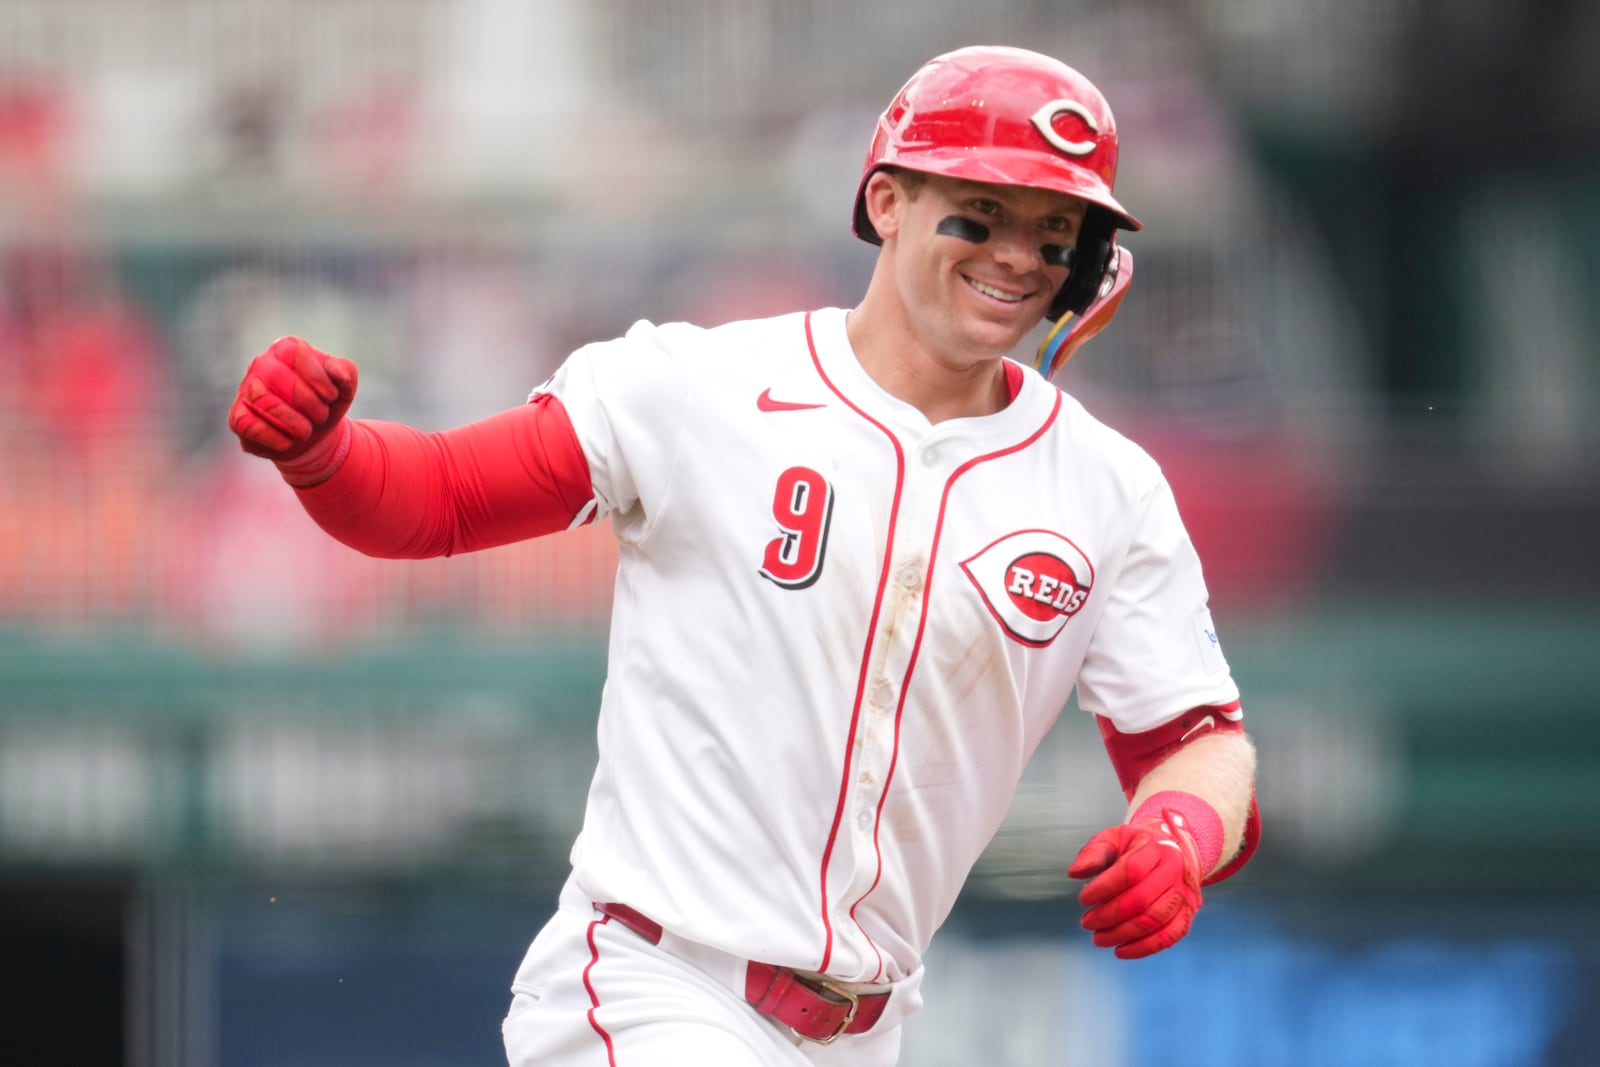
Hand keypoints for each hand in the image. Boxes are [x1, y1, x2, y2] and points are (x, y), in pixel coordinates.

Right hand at [228, 337, 358, 462]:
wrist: (314, 435)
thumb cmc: (326, 403)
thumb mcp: (344, 387)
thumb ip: (345, 372)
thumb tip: (338, 373)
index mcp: (286, 349)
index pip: (293, 352)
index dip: (316, 376)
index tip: (331, 396)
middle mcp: (261, 364)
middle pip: (274, 373)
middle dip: (305, 400)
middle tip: (321, 416)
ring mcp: (246, 390)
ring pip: (259, 398)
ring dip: (290, 420)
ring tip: (306, 431)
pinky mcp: (237, 417)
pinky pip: (246, 423)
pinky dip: (273, 436)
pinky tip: (289, 441)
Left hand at [1067, 807, 1201, 958]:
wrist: (1176, 852)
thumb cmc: (1138, 847)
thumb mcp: (1114, 838)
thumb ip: (1094, 852)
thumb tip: (1075, 873)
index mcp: (1156, 848)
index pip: (1131, 870)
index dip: (1105, 887)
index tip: (1083, 899)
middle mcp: (1175, 871)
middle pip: (1142, 898)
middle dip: (1110, 915)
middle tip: (1087, 923)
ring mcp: (1184, 894)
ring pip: (1154, 920)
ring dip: (1122, 934)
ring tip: (1099, 938)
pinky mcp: (1188, 914)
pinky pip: (1169, 937)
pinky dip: (1143, 948)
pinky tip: (1121, 950)